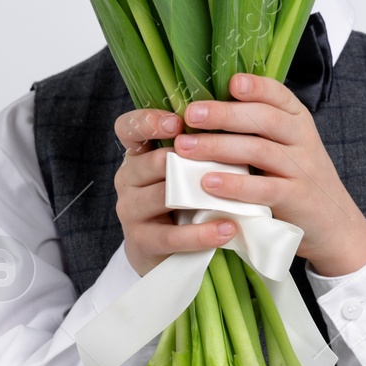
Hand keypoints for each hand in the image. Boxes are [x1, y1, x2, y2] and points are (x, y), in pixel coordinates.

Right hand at [112, 108, 237, 276]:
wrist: (170, 251)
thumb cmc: (187, 198)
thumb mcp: (189, 168)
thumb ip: (200, 144)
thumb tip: (236, 114)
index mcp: (138, 153)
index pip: (129, 127)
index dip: (148, 122)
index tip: (178, 122)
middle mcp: (128, 178)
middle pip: (152, 162)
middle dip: (188, 160)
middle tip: (226, 159)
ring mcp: (130, 210)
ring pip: (161, 197)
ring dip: (201, 196)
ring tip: (237, 197)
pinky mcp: (141, 241)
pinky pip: (171, 236)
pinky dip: (202, 234)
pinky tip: (228, 230)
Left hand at [173, 73, 365, 278]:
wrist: (336, 225)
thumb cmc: (299, 181)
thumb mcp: (290, 147)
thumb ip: (260, 129)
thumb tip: (206, 110)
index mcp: (298, 120)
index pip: (279, 95)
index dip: (256, 87)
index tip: (230, 83)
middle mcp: (303, 139)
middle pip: (265, 119)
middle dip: (225, 114)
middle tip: (190, 114)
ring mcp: (302, 169)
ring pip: (260, 150)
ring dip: (219, 147)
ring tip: (185, 148)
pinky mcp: (297, 199)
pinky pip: (264, 188)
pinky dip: (235, 184)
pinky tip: (208, 183)